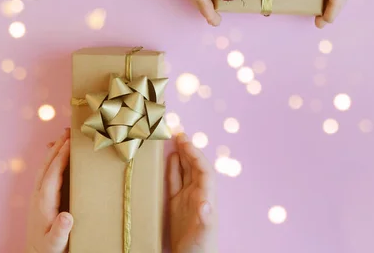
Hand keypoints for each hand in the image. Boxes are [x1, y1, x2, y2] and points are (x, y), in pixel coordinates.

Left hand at [25, 129, 72, 252]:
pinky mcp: (40, 199)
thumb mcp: (57, 244)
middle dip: (57, 147)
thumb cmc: (50, 250)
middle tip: (68, 131)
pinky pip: (45, 174)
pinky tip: (56, 156)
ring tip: (64, 137)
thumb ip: (61, 231)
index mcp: (44, 204)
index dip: (60, 157)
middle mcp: (38, 197)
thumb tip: (67, 216)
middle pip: (47, 166)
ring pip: (45, 168)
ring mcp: (38, 196)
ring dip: (54, 151)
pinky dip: (52, 161)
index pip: (52, 175)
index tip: (70, 142)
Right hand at [169, 134, 217, 252]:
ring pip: (184, 172)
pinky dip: (172, 170)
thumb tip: (205, 202)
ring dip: (181, 156)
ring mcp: (186, 200)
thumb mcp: (203, 235)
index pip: (203, 171)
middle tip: (179, 133)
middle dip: (189, 150)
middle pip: (194, 167)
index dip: (196, 155)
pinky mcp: (176, 206)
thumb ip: (205, 220)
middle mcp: (197, 195)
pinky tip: (169, 159)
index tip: (186, 141)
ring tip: (174, 140)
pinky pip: (174, 183)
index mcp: (205, 199)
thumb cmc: (200, 250)